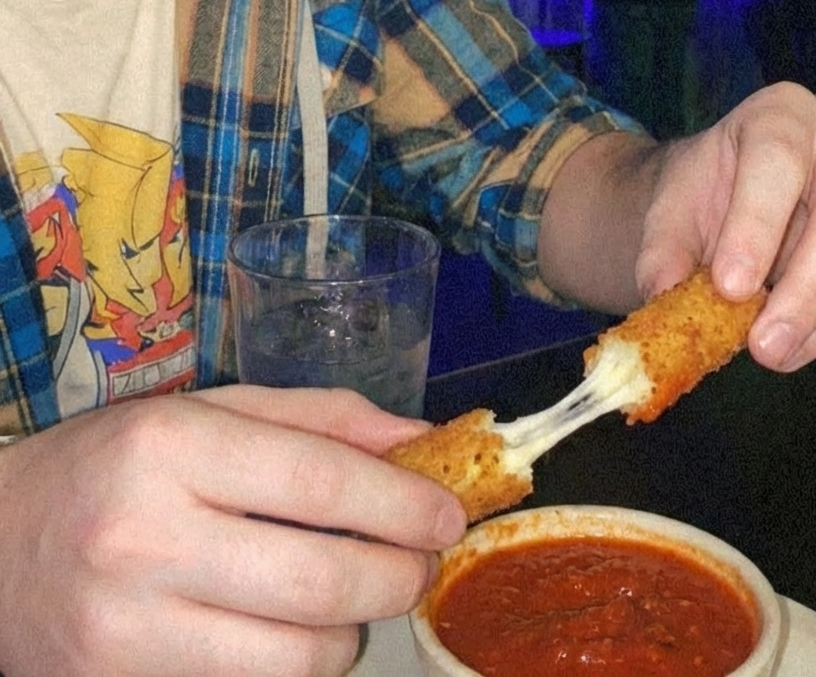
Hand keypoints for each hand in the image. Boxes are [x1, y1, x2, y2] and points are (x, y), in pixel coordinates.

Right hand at [0, 387, 465, 676]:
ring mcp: (127, 630)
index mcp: (170, 447)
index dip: (401, 503)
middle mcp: (145, 538)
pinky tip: (296, 626)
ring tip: (356, 597)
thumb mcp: (210, 412)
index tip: (449, 516)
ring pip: (296, 658)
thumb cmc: (117, 462)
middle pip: (319, 580)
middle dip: (398, 577)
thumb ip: (320, 419)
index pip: (318, 481)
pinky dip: (298, 663)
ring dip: (353, 632)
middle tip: (420, 563)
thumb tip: (420, 440)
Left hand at [635, 82, 815, 370]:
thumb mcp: (669, 216)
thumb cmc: (703, 203)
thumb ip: (663, 251)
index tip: (728, 289)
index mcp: (781, 114)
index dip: (756, 227)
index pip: (778, 160)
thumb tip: (664, 293)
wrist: (732, 205)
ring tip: (778, 354)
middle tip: (764, 347)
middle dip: (808, 291)